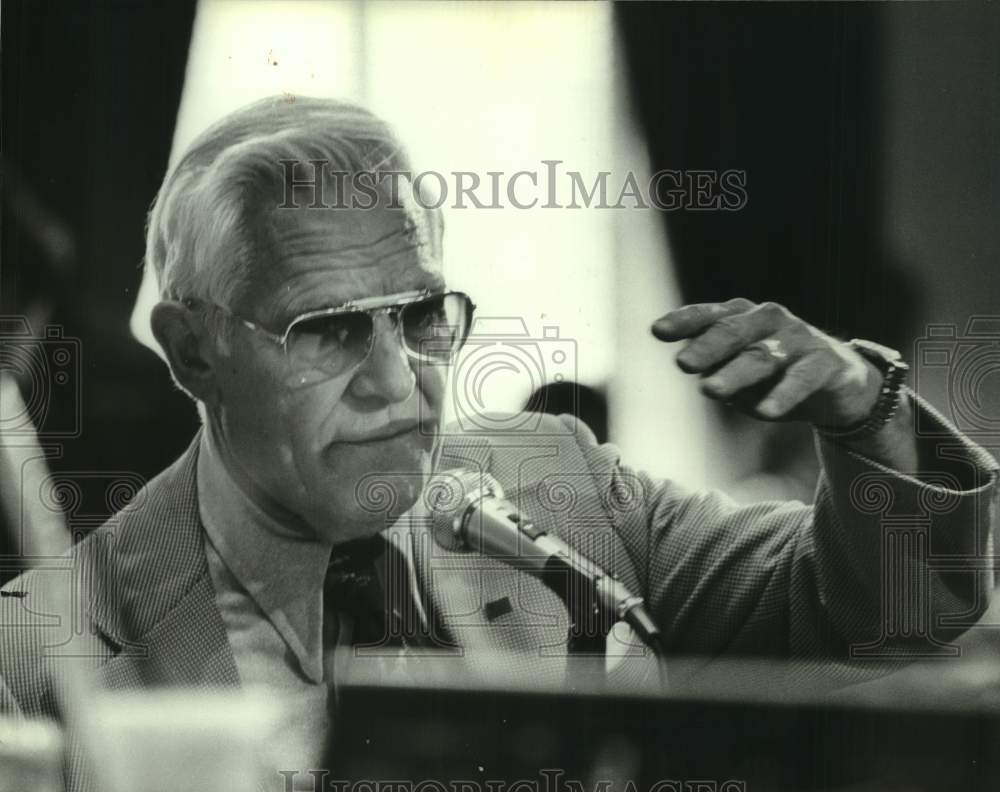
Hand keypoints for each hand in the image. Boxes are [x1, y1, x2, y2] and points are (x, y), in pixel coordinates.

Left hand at [651, 299, 881, 427]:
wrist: (839, 385)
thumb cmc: (777, 374)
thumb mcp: (742, 372)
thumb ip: (719, 371)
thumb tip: (702, 378)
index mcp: (743, 318)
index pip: (709, 316)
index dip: (684, 321)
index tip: (657, 331)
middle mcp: (770, 320)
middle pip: (733, 331)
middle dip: (707, 347)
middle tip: (683, 364)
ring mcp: (799, 338)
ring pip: (762, 356)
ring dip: (735, 374)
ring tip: (711, 391)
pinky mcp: (826, 362)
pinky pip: (802, 378)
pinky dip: (783, 395)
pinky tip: (765, 413)